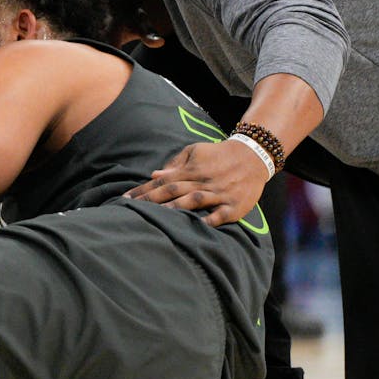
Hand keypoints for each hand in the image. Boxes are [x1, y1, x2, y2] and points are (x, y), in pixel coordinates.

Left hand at [124, 139, 267, 226]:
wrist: (253, 155)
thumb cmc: (219, 155)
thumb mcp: (195, 152)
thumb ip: (175, 164)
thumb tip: (154, 175)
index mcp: (192, 170)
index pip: (163, 181)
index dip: (143, 190)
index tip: (124, 198)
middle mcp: (203, 181)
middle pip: (174, 191)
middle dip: (151, 200)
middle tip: (131, 209)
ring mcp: (219, 194)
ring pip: (194, 200)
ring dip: (176, 208)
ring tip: (157, 216)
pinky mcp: (234, 206)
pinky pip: (221, 214)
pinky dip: (210, 220)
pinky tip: (197, 226)